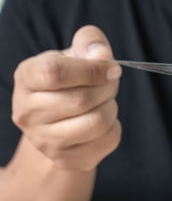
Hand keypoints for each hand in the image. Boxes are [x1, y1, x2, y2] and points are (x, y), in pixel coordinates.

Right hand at [12, 26, 121, 170]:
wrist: (60, 120)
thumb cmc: (71, 81)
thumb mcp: (76, 53)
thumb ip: (90, 42)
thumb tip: (102, 54)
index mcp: (27, 78)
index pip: (55, 73)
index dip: (91, 70)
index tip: (111, 68)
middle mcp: (27, 112)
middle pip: (81, 100)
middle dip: (107, 88)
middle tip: (108, 85)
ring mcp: (44, 140)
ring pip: (96, 122)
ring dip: (111, 107)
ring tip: (104, 102)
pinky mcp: (66, 158)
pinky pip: (108, 139)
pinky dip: (114, 126)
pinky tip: (102, 121)